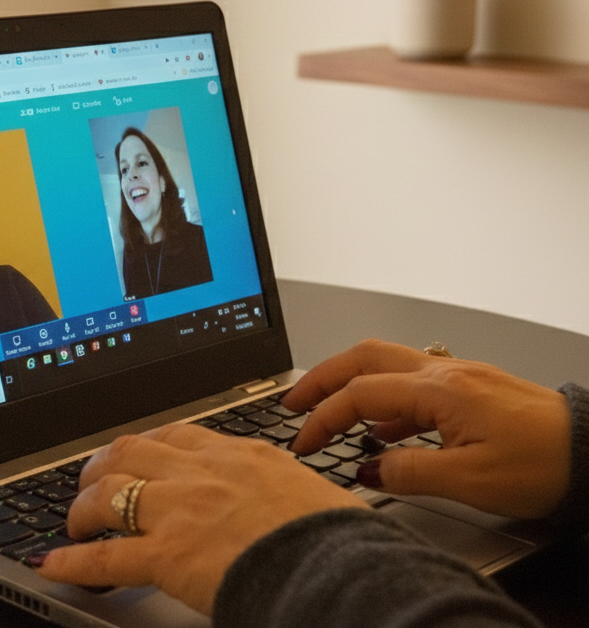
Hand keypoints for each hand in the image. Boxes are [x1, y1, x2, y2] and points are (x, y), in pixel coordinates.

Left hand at [32, 423, 367, 614]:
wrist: (339, 569)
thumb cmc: (341, 541)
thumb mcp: (314, 496)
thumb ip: (287, 491)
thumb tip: (290, 505)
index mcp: (243, 456)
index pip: (180, 436)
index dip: (149, 447)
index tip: (139, 455)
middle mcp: (204, 472)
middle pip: (133, 451)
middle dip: (103, 465)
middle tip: (91, 481)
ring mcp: (180, 510)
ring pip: (109, 492)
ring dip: (82, 506)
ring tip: (74, 521)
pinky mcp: (168, 553)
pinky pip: (105, 556)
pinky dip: (71, 561)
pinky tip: (52, 565)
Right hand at [283, 339, 570, 518]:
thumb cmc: (545, 463)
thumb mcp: (469, 481)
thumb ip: (408, 473)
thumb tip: (369, 470)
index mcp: (437, 390)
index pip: (359, 396)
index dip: (322, 418)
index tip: (303, 442)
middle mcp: (443, 373)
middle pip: (363, 358)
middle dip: (321, 378)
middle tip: (292, 402)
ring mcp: (457, 376)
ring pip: (385, 362)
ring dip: (349, 382)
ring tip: (326, 410)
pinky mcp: (471, 388)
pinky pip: (411, 382)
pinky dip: (383, 399)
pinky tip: (383, 430)